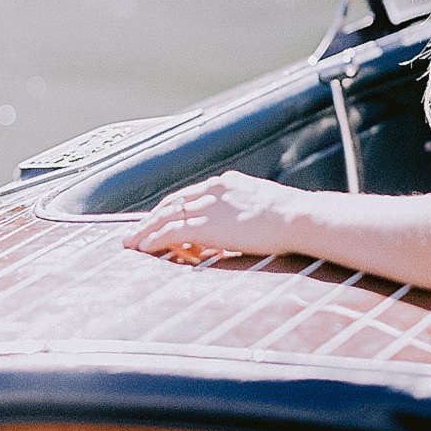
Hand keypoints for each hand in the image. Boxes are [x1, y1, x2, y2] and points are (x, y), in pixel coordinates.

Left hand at [122, 171, 306, 261]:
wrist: (298, 218)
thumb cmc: (293, 217)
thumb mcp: (267, 206)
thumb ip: (248, 213)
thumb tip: (247, 228)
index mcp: (229, 183)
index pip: (193, 194)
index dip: (175, 206)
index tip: (164, 216)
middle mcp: (214, 190)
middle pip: (174, 202)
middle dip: (153, 216)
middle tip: (138, 229)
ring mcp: (208, 207)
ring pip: (166, 215)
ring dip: (146, 229)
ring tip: (131, 241)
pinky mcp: (205, 226)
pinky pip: (170, 232)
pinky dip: (154, 239)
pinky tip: (144, 247)